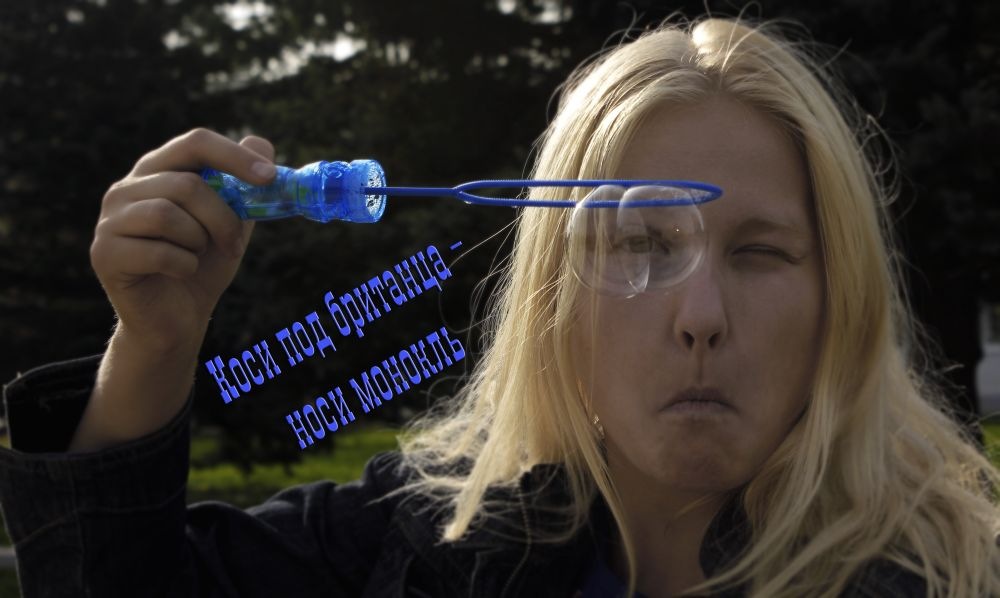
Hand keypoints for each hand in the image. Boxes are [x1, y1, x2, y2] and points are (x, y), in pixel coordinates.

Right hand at [90, 128, 274, 352]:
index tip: (270, 178)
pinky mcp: (104, 253)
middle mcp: (127, 187)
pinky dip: (185, 266)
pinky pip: (159, 252)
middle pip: (187, 184)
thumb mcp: (232, 222)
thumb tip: (261, 143)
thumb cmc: (203, 264)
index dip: (235, 157)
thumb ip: (244, 187)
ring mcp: (110, 219)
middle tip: (234, 245)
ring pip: (168, 215)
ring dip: (199, 242)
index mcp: (158, 170)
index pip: (196, 143)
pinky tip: (182, 273)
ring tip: (197, 256)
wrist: (175, 319)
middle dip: (223, 219)